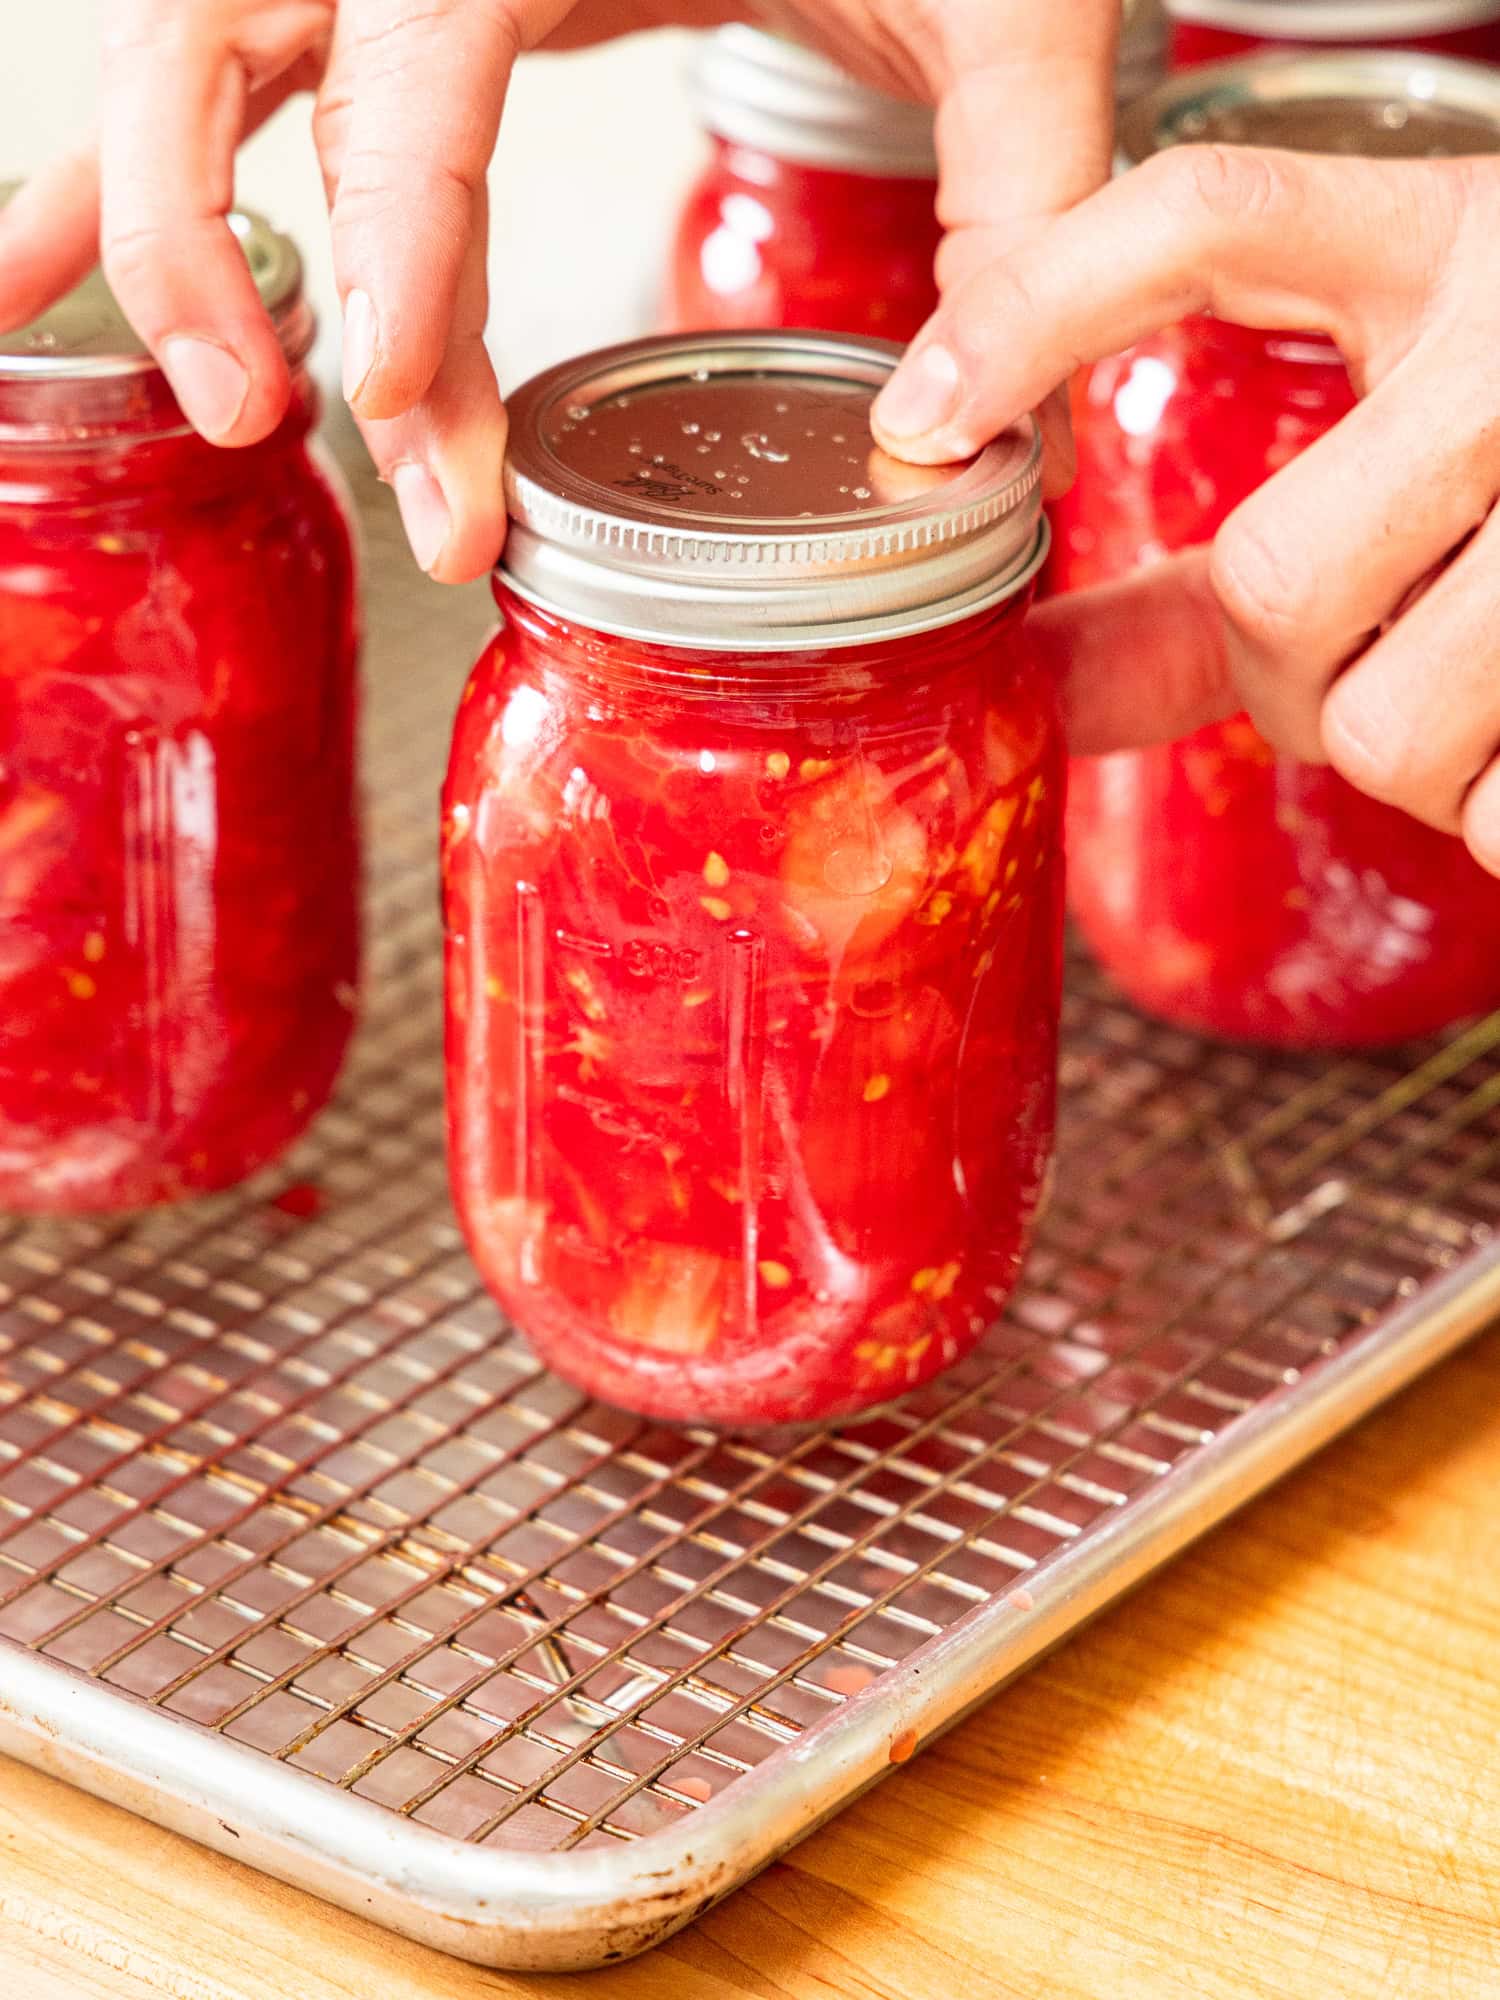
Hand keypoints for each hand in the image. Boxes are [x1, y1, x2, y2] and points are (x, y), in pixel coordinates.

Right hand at [0, 0, 1119, 581]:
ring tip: (220, 408)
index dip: (387, 231)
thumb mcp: (1011, 13)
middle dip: (225, 247)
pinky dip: (160, 187)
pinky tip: (88, 284)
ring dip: (169, 232)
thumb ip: (1013, 217)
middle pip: (232, 38)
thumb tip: (982, 451)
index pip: (415, 51)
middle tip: (281, 423)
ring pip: (193, 55)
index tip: (387, 394)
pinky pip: (242, 79)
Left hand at [873, 145, 1499, 878]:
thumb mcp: (1416, 442)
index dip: (1033, 312)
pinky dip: (1496, 813)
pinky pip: (1495, 813)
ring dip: (1405, 752)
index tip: (917, 421)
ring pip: (1383, 728)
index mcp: (1456, 233)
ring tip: (1487, 675)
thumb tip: (1040, 682)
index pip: (1203, 219)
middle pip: (1274, 585)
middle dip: (1290, 672)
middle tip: (1372, 646)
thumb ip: (1230, 559)